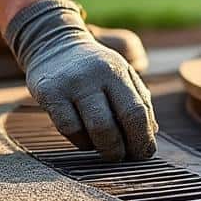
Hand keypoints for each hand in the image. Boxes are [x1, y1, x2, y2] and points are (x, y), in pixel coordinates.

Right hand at [6, 0, 156, 160]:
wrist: (54, 43)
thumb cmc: (95, 67)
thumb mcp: (121, 74)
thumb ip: (139, 101)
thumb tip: (152, 133)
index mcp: (117, 70)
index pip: (136, 112)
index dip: (142, 139)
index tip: (144, 154)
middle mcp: (93, 76)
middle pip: (111, 126)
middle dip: (120, 150)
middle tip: (123, 157)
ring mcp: (69, 84)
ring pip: (89, 130)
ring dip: (101, 148)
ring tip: (105, 148)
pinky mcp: (48, 93)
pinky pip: (68, 129)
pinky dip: (80, 141)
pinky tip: (85, 139)